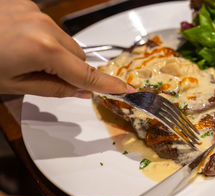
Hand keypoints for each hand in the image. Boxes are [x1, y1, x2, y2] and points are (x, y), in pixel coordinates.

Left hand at [0, 0, 133, 97]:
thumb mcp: (14, 85)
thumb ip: (54, 89)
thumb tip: (80, 92)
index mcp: (42, 49)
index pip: (85, 73)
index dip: (107, 85)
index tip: (125, 90)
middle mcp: (44, 25)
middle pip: (78, 55)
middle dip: (70, 70)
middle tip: (45, 79)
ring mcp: (34, 11)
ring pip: (64, 41)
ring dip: (57, 54)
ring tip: (26, 59)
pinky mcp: (25, 4)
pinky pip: (48, 27)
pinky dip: (43, 39)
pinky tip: (19, 43)